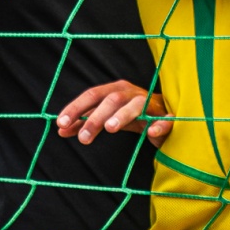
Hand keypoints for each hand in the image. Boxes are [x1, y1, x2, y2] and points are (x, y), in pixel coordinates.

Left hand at [55, 81, 171, 147]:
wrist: (166, 116)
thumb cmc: (132, 116)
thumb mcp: (107, 118)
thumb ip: (85, 123)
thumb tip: (61, 130)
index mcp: (116, 91)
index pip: (92, 95)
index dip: (76, 108)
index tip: (61, 123)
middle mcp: (132, 94)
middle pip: (112, 100)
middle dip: (96, 117)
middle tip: (84, 138)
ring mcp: (151, 104)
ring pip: (137, 105)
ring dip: (123, 115)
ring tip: (110, 128)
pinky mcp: (168, 118)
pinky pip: (166, 120)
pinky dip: (159, 125)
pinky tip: (152, 133)